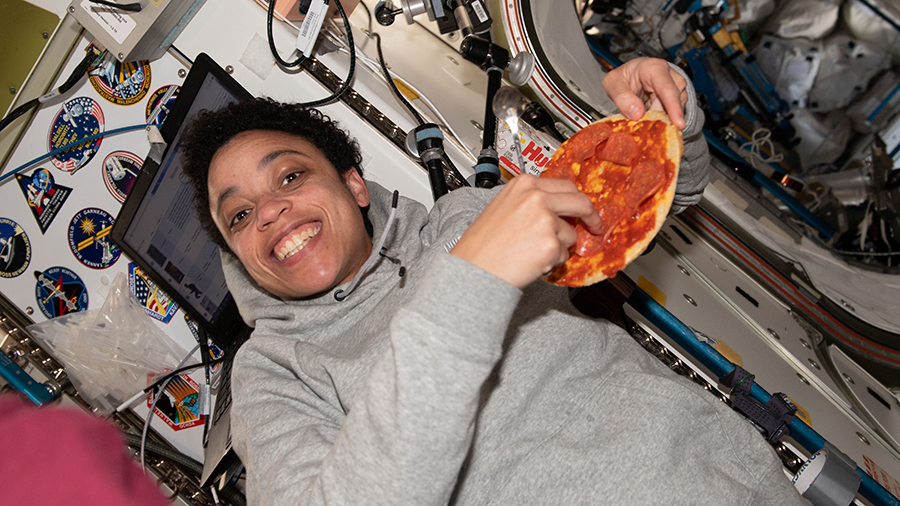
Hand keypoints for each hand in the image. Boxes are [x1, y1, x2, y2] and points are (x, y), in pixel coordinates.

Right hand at [450, 175, 602, 287]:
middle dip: (590, 216)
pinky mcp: (551, 244)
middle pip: (580, 202)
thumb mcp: (504, 208)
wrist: (472, 269)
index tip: (583, 208)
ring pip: (571, 234)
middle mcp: (536, 198)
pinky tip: (530, 261)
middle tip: (593, 226)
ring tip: (531, 251)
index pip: (564, 186)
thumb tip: (556, 210)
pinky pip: (563, 255)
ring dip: (559, 246)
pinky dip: (551, 261)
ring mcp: (546, 220)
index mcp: (524, 185)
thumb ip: (531, 203)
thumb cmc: (481, 245)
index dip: (576, 200)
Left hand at [602, 57, 687, 129]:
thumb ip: (621, 97)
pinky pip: (674, 113)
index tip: (678, 124)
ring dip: (660, 120)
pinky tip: (652, 120)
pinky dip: (662, 120)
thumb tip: (637, 114)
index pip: (667, 89)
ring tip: (645, 121)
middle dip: (661, 119)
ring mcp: (677, 87)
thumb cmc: (623, 76)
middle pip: (672, 102)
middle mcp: (670, 75)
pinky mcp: (678, 98)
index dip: (673, 107)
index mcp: (654, 68)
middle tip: (646, 130)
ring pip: (675, 110)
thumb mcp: (612, 83)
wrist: (631, 74)